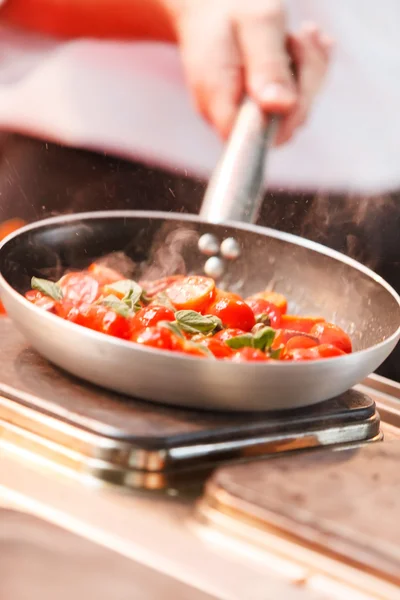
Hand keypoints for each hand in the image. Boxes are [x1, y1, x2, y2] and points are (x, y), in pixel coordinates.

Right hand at [169, 0, 331, 142]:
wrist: (208, 3)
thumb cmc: (228, 6)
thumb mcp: (255, 25)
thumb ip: (267, 65)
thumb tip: (282, 106)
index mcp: (217, 98)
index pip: (254, 136)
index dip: (286, 115)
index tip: (297, 68)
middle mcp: (226, 115)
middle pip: (279, 127)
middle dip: (305, 82)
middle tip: (302, 36)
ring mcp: (241, 113)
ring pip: (291, 113)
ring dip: (308, 71)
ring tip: (304, 33)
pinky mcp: (256, 106)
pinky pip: (290, 99)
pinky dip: (305, 70)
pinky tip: (307, 41)